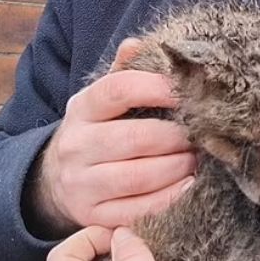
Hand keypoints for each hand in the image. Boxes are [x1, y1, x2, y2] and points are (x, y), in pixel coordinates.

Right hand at [31, 39, 196, 236]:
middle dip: (177, 136)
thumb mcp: (103, 100)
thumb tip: (139, 44)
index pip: (118, 90)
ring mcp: (82, 185)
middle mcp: (76, 146)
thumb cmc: (99, 130)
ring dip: (178, 167)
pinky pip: (139, 209)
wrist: (57, 181)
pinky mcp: (94, 217)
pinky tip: (189, 184)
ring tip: (198, 158)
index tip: (189, 91)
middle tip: (202, 133)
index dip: (158, 87)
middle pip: (134, 138)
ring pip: (138, 176)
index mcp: (81, 109)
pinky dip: (170, 197)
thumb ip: (124, 72)